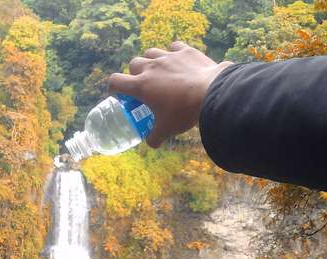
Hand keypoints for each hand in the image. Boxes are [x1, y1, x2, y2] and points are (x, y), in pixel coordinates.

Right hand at [109, 42, 231, 147]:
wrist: (211, 94)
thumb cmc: (184, 112)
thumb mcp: (167, 129)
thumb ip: (154, 137)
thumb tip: (151, 143)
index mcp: (141, 86)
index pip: (115, 81)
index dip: (114, 88)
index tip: (121, 94)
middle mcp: (151, 67)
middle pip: (134, 64)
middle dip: (135, 73)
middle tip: (144, 85)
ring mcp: (168, 56)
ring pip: (151, 52)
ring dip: (152, 61)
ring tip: (160, 72)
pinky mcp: (185, 51)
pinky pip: (174, 47)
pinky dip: (173, 53)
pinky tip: (178, 61)